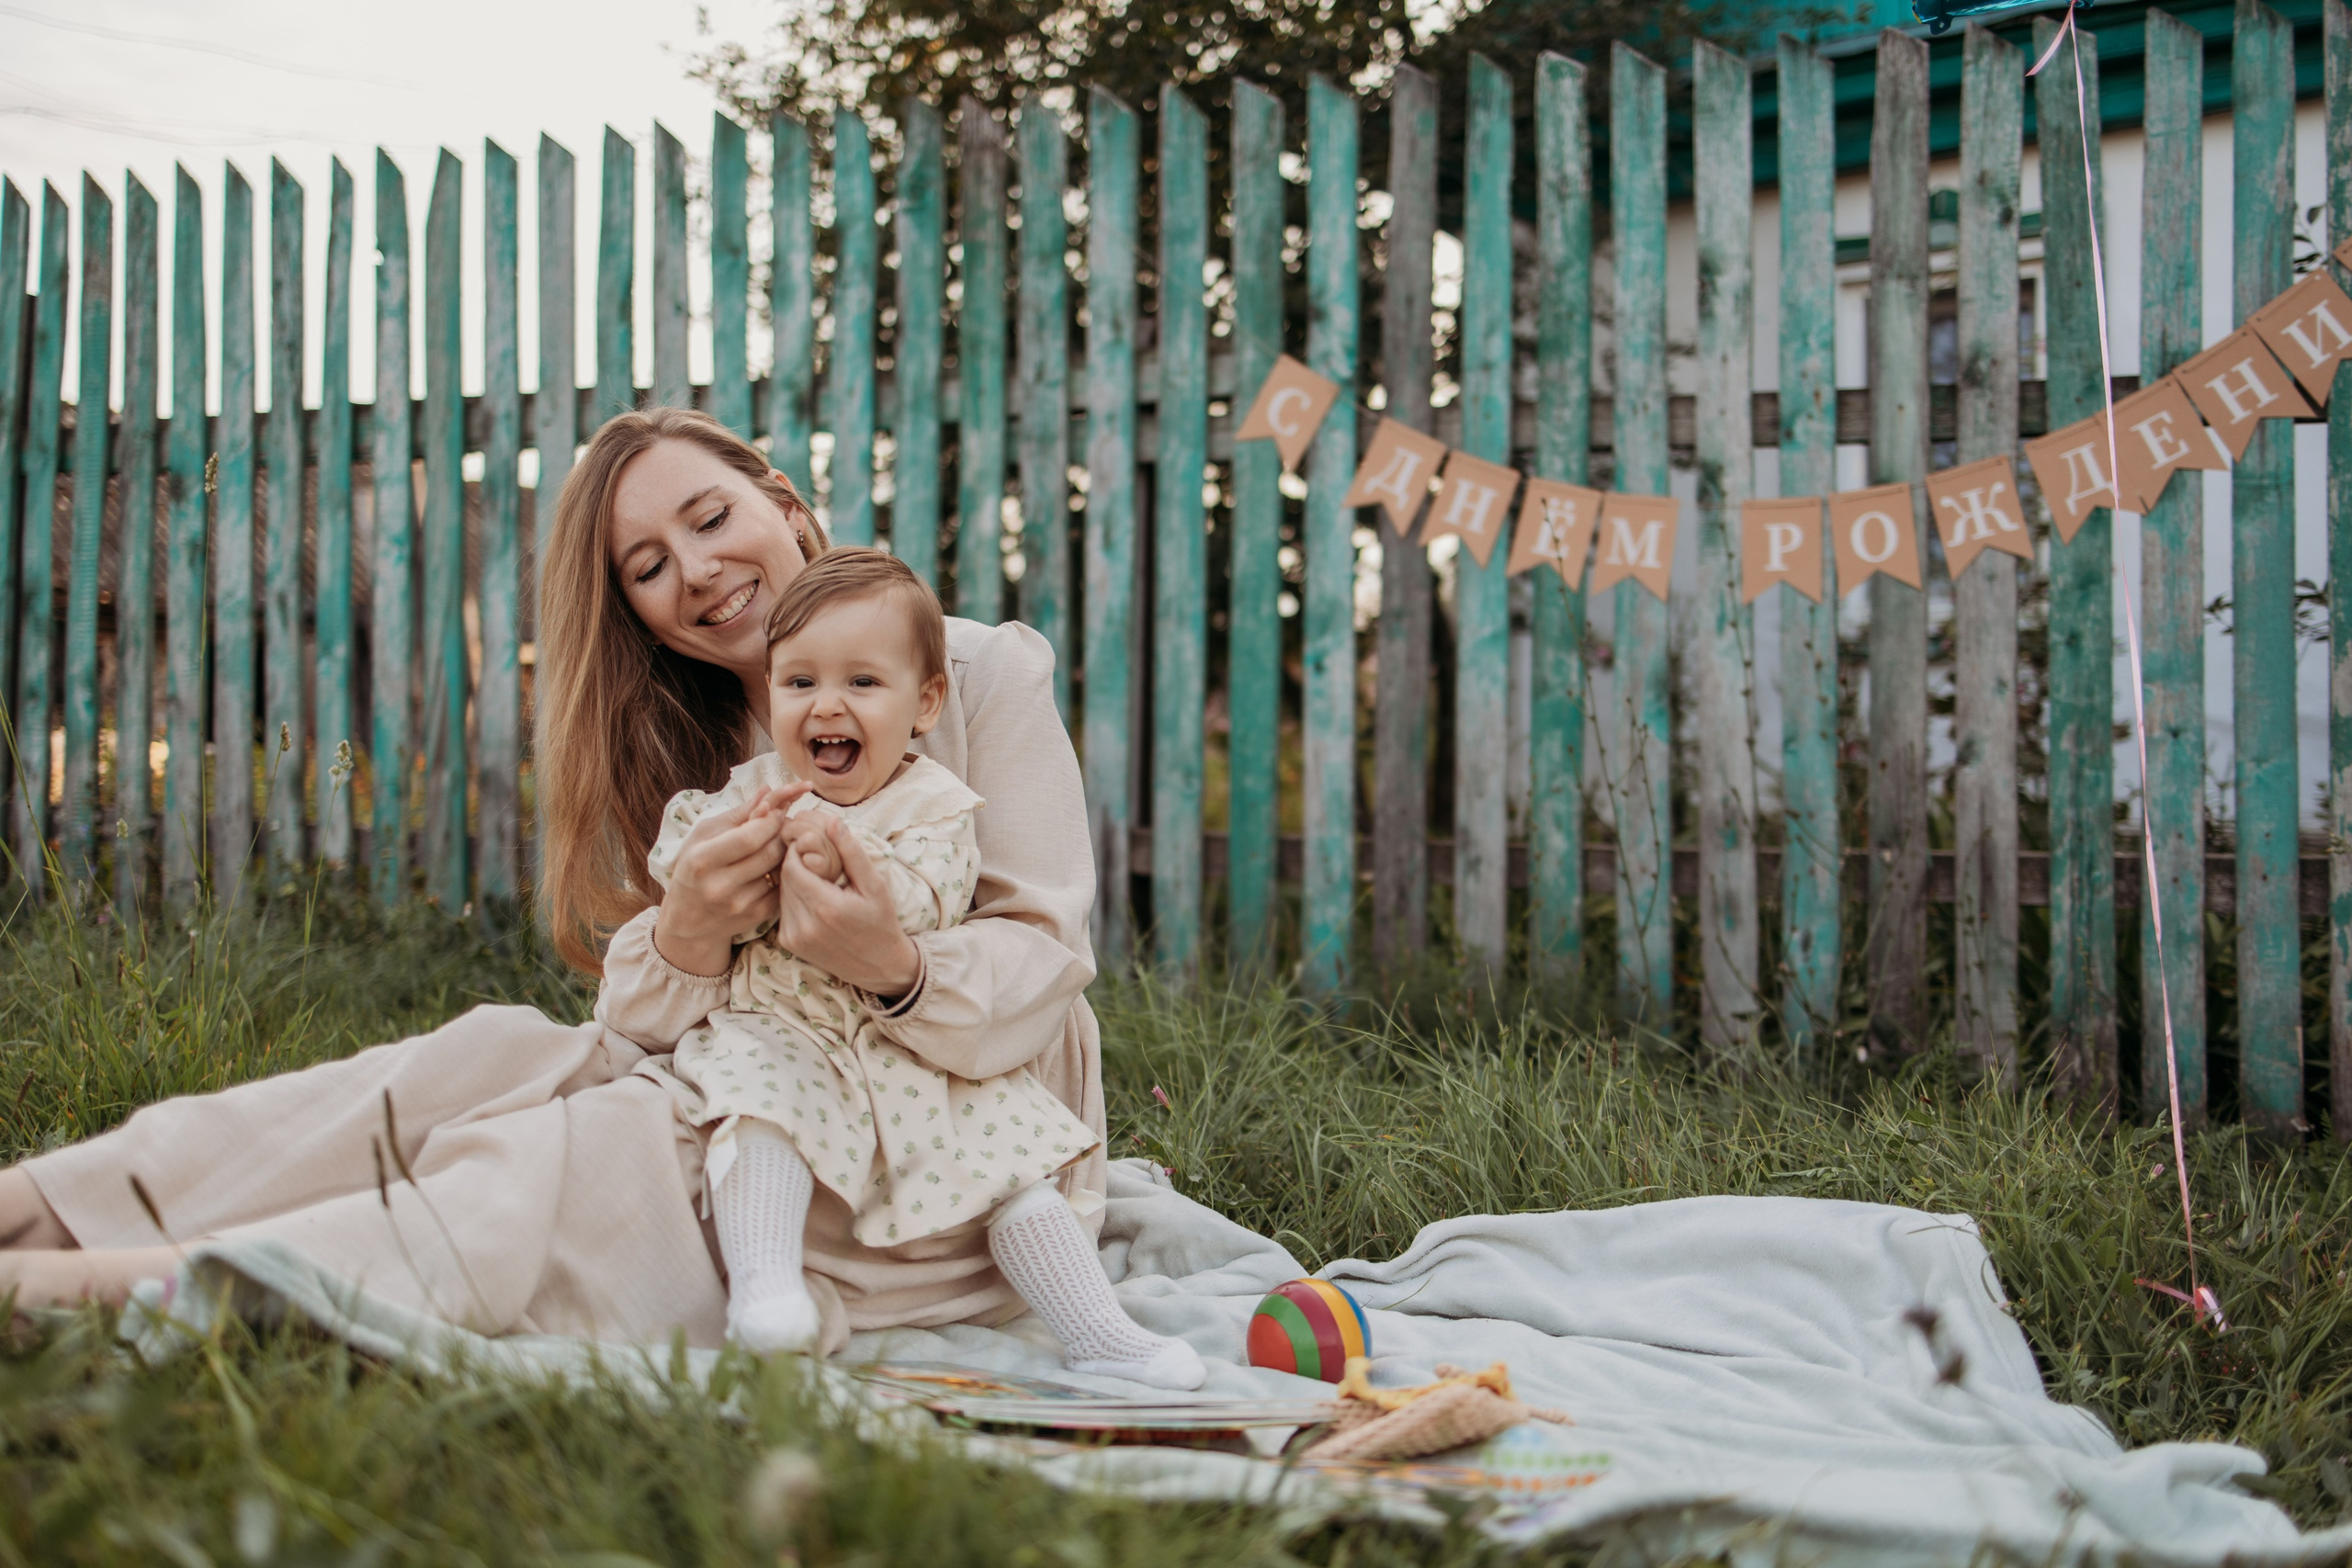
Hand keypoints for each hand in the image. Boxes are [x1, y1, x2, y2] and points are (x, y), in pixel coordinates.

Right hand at [652, 781, 813, 976]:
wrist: (687, 921)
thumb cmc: (692, 869)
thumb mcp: (703, 836)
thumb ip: (738, 814)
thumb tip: (769, 790)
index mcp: (702, 861)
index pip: (749, 837)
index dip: (770, 820)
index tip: (776, 811)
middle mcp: (721, 886)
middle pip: (770, 852)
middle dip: (782, 832)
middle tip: (784, 822)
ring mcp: (740, 904)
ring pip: (780, 870)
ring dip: (786, 851)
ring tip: (779, 840)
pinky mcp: (756, 917)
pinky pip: (783, 887)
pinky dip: (784, 871)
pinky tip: (777, 864)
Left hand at [773, 817, 921, 998]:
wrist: (880, 965)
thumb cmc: (881, 921)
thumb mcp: (875, 885)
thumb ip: (852, 853)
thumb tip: (833, 822)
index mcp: (826, 907)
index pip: (793, 866)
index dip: (799, 851)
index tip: (813, 845)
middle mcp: (805, 925)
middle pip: (784, 879)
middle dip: (795, 863)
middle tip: (813, 857)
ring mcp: (795, 937)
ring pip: (781, 894)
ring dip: (793, 881)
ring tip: (815, 877)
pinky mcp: (790, 944)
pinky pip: (783, 910)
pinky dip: (794, 899)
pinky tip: (813, 898)